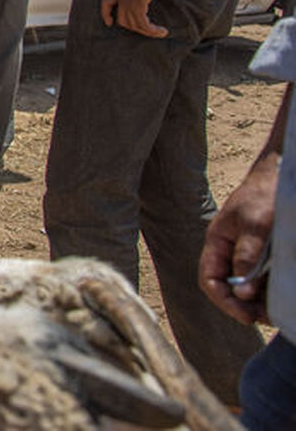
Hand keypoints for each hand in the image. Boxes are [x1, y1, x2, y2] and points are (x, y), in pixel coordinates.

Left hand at [100, 0, 166, 37]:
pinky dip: (152, 30)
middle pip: (123, 21)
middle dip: (136, 28)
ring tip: (161, 33)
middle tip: (149, 29)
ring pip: (135, 25)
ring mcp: (129, 3)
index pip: (105, 4)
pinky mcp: (139, 5)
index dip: (106, 15)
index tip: (110, 23)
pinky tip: (162, 31)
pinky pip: (144, 24)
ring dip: (149, 32)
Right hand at [199, 154, 278, 324]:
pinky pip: (262, 278)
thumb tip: (242, 292)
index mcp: (217, 243)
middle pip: (228, 287)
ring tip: (276, 311)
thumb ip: (246, 257)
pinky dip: (269, 291)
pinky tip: (280, 297)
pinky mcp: (264, 254)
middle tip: (266, 317)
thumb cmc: (265, 196)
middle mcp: (229, 252)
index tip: (246, 315)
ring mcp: (246, 253)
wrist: (282, 175)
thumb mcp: (255, 226)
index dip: (225, 300)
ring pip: (246, 286)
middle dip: (244, 305)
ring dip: (258, 301)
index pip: (210, 280)